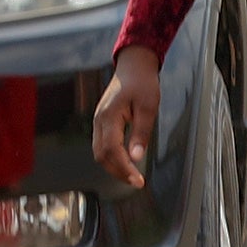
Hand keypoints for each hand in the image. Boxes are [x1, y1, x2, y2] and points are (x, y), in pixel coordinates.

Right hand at [92, 43, 164, 191]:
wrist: (134, 66)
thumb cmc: (142, 83)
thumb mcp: (148, 107)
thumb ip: (141, 133)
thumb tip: (136, 157)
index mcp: (109, 116)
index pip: (111, 150)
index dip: (123, 168)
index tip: (138, 180)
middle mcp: (99, 120)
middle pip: (101, 155)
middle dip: (117, 172)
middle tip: (136, 181)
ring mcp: (98, 121)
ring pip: (99, 152)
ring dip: (114, 167)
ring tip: (131, 175)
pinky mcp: (102, 122)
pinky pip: (102, 145)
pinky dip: (112, 158)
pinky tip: (125, 162)